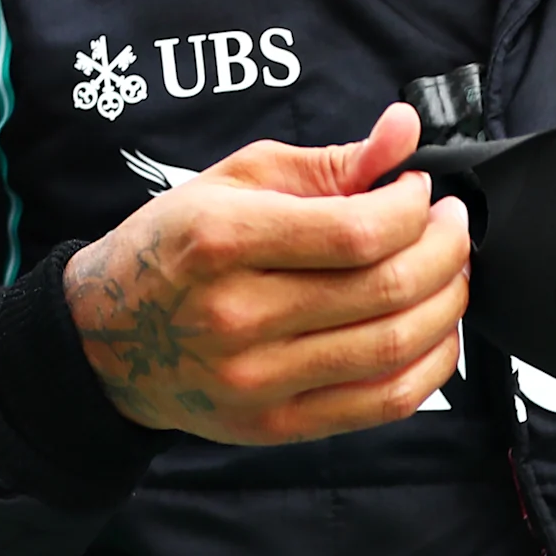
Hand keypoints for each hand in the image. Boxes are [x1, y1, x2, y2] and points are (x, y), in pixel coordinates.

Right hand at [65, 103, 469, 444]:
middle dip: (445, 249)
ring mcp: (257, 380)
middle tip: (452, 225)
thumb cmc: (173, 248)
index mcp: (223, 241)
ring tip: (449, 270)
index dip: (412, 208)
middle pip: (386, 289)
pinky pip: (383, 403)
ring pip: (394, 346)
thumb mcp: (236, 180)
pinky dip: (431, 366)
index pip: (357, 232)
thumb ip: (330, 160)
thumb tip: (405, 130)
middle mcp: (238, 316)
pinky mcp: (274, 425)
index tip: (420, 192)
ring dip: (446, 302)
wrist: (104, 340)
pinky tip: (435, 331)